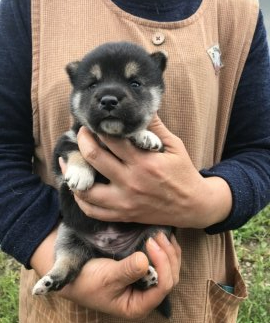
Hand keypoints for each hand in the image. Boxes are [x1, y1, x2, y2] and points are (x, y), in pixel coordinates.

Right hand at [31, 229, 180, 318]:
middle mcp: (146, 296)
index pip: (162, 287)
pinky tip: (161, 238)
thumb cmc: (88, 280)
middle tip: (158, 236)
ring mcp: (146, 285)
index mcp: (138, 305)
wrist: (74, 274)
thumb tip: (145, 261)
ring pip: (169, 270)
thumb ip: (126, 270)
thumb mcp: (106, 276)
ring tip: (161, 234)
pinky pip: (161, 263)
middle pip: (170, 278)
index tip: (151, 243)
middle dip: (168, 256)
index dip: (162, 264)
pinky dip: (164, 250)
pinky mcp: (143, 273)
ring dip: (169, 252)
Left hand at [69, 115, 231, 227]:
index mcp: (144, 162)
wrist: (193, 206)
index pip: (111, 139)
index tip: (94, 121)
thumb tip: (141, 106)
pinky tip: (78, 187)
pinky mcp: (123, 215)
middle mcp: (131, 182)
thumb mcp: (175, 146)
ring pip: (86, 189)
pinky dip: (80, 199)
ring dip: (73, 173)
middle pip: (94, 157)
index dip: (98, 127)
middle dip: (82, 141)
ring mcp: (125, 202)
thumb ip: (156, 127)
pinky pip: (93, 211)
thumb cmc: (184, 173)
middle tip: (81, 133)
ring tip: (70, 161)